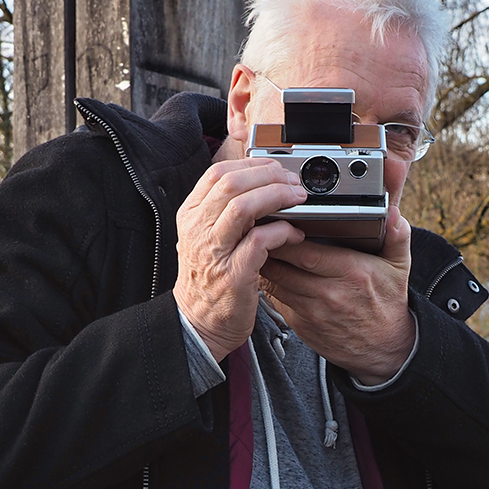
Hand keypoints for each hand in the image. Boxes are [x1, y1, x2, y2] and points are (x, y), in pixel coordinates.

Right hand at [173, 159, 306, 361]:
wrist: (198, 324)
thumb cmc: (210, 281)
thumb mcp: (208, 238)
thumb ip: (226, 212)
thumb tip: (263, 186)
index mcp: (191, 215)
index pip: (218, 173)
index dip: (252, 164)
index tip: (276, 168)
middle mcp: (198, 229)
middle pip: (231, 182)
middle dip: (269, 176)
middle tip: (293, 182)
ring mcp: (214, 250)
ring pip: (243, 206)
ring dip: (276, 196)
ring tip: (298, 199)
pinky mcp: (233, 273)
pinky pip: (260, 240)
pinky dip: (282, 231)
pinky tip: (294, 234)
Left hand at [261, 206, 415, 383]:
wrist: (383, 348)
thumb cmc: (387, 302)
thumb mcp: (399, 268)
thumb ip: (398, 237)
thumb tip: (394, 214)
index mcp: (352, 274)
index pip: (307, 253)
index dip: (286, 237)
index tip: (279, 222)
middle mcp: (330, 294)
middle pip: (284, 266)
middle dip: (267, 247)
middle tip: (259, 230)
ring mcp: (312, 312)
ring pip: (275, 282)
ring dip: (263, 264)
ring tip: (259, 246)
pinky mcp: (301, 325)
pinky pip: (276, 299)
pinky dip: (269, 283)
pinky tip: (268, 270)